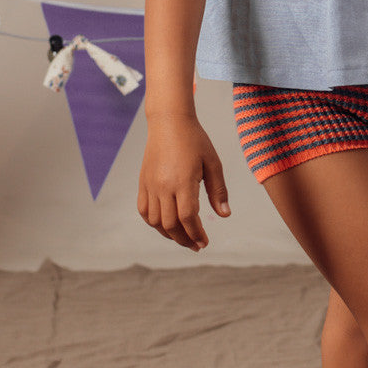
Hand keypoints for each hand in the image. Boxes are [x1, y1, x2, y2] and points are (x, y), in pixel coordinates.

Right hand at [138, 116, 229, 249]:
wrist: (169, 122)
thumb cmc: (195, 140)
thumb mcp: (213, 163)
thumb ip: (218, 191)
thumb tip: (225, 215)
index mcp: (182, 181)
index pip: (188, 218)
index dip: (196, 234)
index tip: (205, 243)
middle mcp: (163, 186)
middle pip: (170, 224)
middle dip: (184, 239)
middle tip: (196, 245)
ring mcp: (150, 185)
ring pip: (154, 221)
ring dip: (169, 234)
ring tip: (183, 237)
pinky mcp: (142, 182)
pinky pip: (144, 210)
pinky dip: (153, 222)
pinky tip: (165, 225)